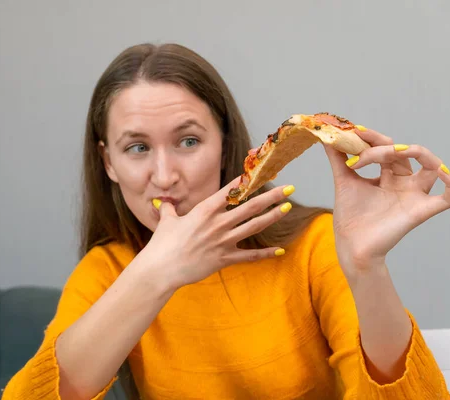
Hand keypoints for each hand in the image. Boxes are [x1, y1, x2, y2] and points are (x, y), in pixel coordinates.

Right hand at [139, 177, 294, 289]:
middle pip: (250, 206)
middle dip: (271, 196)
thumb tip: (164, 202)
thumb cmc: (162, 244)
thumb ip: (169, 209)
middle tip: (287, 188)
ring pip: (254, 226)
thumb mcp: (166, 221)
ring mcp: (223, 241)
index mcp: (204, 210)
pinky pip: (249, 255)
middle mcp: (217, 223)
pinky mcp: (224, 258)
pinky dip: (265, 253)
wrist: (162, 268)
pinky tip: (279, 250)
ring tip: (287, 207)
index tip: (259, 174)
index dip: (246, 182)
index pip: (229, 192)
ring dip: (272, 216)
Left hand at [323, 127, 449, 274]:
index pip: (388, 148)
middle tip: (359, 156)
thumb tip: (328, 135)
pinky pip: (448, 198)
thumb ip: (338, 158)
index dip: (373, 138)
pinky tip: (445, 174)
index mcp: (388, 175)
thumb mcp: (344, 180)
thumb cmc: (350, 216)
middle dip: (381, 148)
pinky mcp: (421, 211)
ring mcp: (414, 196)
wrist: (350, 244)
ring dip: (418, 152)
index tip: (354, 132)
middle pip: (404, 154)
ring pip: (432, 167)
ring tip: (394, 151)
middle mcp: (404, 183)